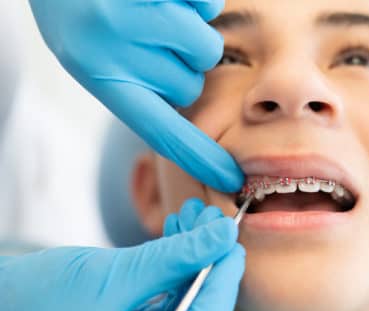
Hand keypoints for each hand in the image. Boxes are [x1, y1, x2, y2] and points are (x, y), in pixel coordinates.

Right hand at [0, 206, 244, 310]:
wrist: (7, 300)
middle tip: (218, 227)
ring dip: (195, 261)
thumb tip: (222, 235)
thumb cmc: (42, 294)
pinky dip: (179, 269)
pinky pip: (171, 302)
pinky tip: (182, 235)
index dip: (221, 290)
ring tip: (197, 218)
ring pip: (187, 307)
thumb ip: (173, 258)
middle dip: (211, 270)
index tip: (232, 247)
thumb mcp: (112, 274)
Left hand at [28, 0, 243, 191]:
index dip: (198, 157)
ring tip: (160, 11)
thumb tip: (190, 105)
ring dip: (196, 33)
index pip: (159, 131)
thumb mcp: (93, 56)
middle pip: (191, 87)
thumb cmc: (82, 8)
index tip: (227, 178)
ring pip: (206, 49)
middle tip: (152, 41)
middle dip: (182, 70)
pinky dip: (200, 1)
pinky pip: (210, 5)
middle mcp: (111, 43)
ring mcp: (132, 9)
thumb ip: (138, 87)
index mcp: (98, 72)